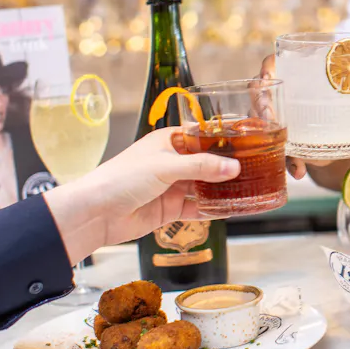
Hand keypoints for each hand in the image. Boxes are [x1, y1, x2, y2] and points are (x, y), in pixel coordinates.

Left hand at [44, 128, 240, 264]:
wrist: (96, 213)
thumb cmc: (121, 178)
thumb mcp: (165, 166)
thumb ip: (201, 167)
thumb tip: (233, 167)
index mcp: (167, 141)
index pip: (201, 135)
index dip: (222, 138)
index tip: (247, 139)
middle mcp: (170, 162)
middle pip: (206, 162)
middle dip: (226, 166)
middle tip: (253, 167)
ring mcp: (170, 186)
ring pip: (203, 186)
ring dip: (221, 189)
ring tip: (247, 189)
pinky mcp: (169, 209)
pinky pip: (196, 208)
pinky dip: (211, 209)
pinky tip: (228, 209)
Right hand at [259, 54, 349, 179]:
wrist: (346, 134)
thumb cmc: (349, 106)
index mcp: (297, 74)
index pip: (273, 63)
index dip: (267, 68)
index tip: (269, 78)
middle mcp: (282, 94)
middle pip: (260, 94)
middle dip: (262, 105)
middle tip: (273, 117)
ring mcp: (279, 119)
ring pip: (262, 124)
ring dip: (270, 137)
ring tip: (288, 150)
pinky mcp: (283, 142)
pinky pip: (277, 150)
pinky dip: (288, 161)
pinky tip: (299, 170)